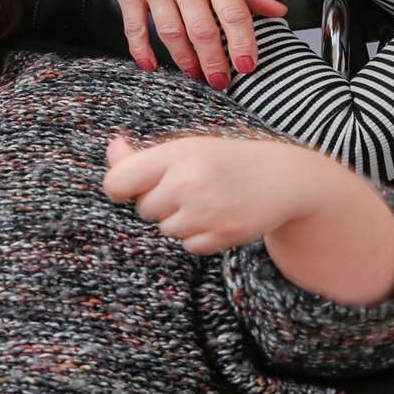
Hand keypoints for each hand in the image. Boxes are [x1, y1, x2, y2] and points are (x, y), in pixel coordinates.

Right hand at [69, 0, 286, 87]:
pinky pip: (136, 28)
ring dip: (184, 61)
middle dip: (213, 62)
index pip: (234, 13)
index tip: (247, 66)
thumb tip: (277, 11)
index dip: (243, 43)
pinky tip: (151, 64)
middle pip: (203, 31)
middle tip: (220, 81)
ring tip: (194, 74)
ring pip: (172, 33)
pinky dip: (142, 51)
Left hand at [103, 134, 321, 254]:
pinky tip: (217, 217)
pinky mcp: (222, 236)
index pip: (118, 182)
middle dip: (158, 202)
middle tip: (186, 188)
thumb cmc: (224, 161)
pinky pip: (188, 246)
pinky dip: (198, 236)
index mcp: (176, 154)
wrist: (281, 178)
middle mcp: (188, 183)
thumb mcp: (185, 148)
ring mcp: (205, 212)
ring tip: (205, 201)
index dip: (120, 188)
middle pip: (143, 209)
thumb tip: (112, 148)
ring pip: (165, 229)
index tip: (130, 187)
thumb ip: (143, 156)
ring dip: (179, 220)